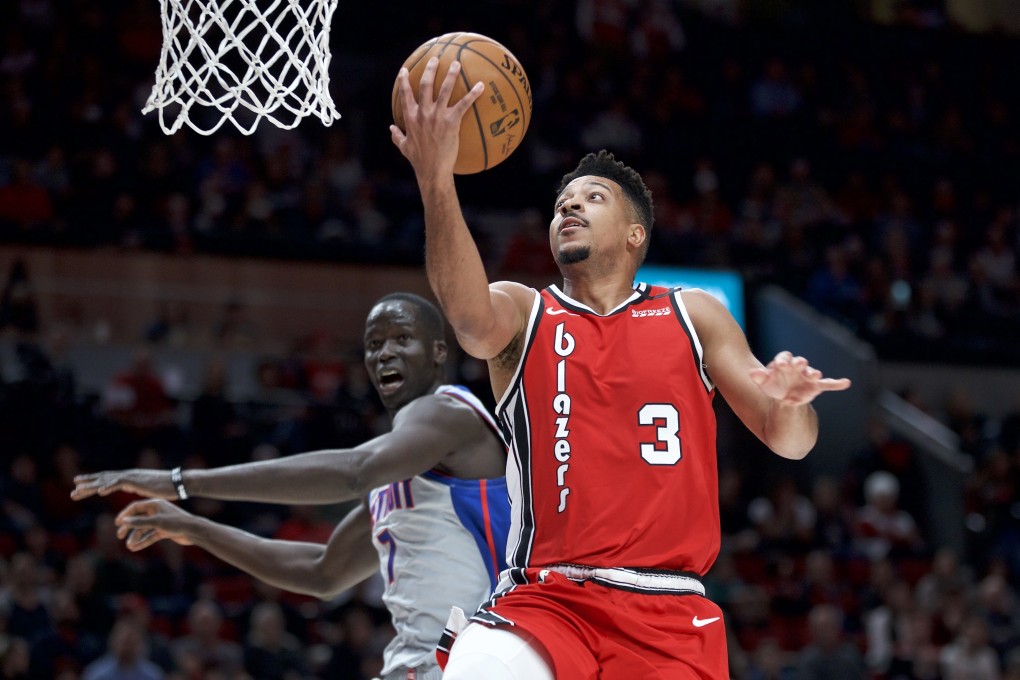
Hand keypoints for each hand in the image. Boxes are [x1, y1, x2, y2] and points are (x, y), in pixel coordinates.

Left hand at [71, 469, 176, 500]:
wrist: (178, 483)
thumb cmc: (167, 488)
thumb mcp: (148, 491)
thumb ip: (140, 490)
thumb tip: (137, 493)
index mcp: (130, 478)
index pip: (108, 479)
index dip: (93, 482)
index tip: (80, 485)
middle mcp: (128, 475)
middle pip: (103, 478)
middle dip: (88, 483)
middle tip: (73, 486)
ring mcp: (132, 477)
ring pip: (107, 480)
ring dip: (92, 486)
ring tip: (78, 489)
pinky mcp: (137, 481)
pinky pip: (119, 483)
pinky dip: (109, 486)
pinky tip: (99, 491)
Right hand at [115, 499, 195, 550]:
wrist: (193, 531)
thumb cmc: (176, 522)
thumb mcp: (156, 522)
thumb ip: (140, 522)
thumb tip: (123, 521)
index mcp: (155, 504)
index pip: (136, 507)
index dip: (125, 515)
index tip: (117, 523)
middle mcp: (157, 511)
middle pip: (138, 519)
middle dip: (129, 527)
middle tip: (119, 536)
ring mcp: (160, 521)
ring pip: (144, 529)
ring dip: (136, 537)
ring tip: (130, 546)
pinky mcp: (164, 530)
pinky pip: (151, 536)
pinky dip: (144, 541)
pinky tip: (135, 548)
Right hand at [389, 57, 484, 177]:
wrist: (432, 170)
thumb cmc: (419, 161)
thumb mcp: (404, 147)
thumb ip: (397, 136)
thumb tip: (390, 129)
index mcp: (410, 118)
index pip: (405, 94)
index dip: (404, 81)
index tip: (404, 70)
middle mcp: (423, 113)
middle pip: (425, 85)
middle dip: (430, 69)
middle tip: (436, 59)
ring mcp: (437, 116)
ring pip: (444, 90)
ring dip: (451, 75)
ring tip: (457, 64)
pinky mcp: (451, 122)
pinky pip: (463, 104)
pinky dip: (473, 94)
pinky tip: (481, 86)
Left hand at [749, 351, 850, 405]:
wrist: (784, 397)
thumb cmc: (773, 385)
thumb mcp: (764, 382)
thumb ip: (759, 377)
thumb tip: (751, 373)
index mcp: (784, 363)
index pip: (784, 357)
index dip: (782, 360)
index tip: (780, 365)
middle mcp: (797, 367)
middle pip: (799, 362)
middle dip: (800, 363)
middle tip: (800, 363)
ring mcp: (807, 376)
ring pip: (812, 373)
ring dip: (814, 373)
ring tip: (815, 375)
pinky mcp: (816, 386)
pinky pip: (828, 384)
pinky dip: (836, 383)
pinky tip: (846, 382)